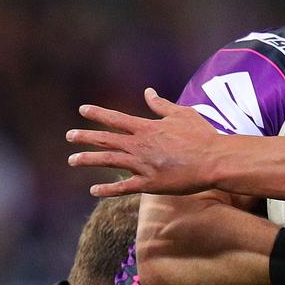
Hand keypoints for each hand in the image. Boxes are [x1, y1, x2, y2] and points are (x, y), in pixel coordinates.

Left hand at [67, 88, 216, 196]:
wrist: (214, 160)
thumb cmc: (202, 135)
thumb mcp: (182, 114)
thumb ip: (162, 105)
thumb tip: (148, 92)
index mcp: (147, 127)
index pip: (116, 118)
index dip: (98, 113)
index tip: (83, 110)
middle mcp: (140, 145)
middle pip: (106, 139)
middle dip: (85, 137)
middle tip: (70, 135)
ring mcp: (143, 165)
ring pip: (108, 161)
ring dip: (88, 160)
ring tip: (72, 160)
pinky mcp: (149, 184)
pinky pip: (123, 187)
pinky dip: (107, 190)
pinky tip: (93, 191)